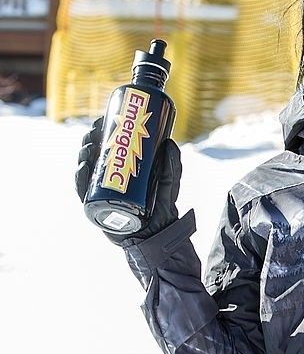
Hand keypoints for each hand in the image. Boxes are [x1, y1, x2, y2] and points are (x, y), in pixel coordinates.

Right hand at [75, 115, 180, 244]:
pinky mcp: (96, 208)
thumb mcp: (169, 183)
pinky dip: (80, 179)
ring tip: (89, 146)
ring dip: (83, 154)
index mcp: (121, 169)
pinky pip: (82, 192)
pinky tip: (83, 168)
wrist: (159, 236)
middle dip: (90, 139)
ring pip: (85, 169)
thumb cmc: (163, 209)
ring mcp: (100, 193)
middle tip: (96, 130)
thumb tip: (170, 142)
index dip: (102, 131)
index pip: (107, 146)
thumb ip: (173, 166)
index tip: (105, 118)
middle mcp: (107, 179)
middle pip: (93, 154)